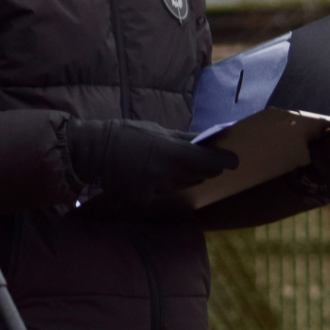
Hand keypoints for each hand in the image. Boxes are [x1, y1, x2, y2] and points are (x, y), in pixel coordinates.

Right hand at [64, 119, 237, 203]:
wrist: (94, 151)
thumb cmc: (128, 134)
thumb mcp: (158, 131)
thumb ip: (184, 139)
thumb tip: (208, 142)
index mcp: (173, 152)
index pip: (210, 161)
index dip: (226, 162)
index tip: (235, 161)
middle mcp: (168, 173)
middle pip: (200, 175)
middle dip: (207, 168)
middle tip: (210, 161)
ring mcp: (156, 188)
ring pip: (184, 185)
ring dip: (187, 176)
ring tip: (177, 164)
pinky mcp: (145, 198)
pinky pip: (165, 193)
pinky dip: (166, 185)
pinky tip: (154, 174)